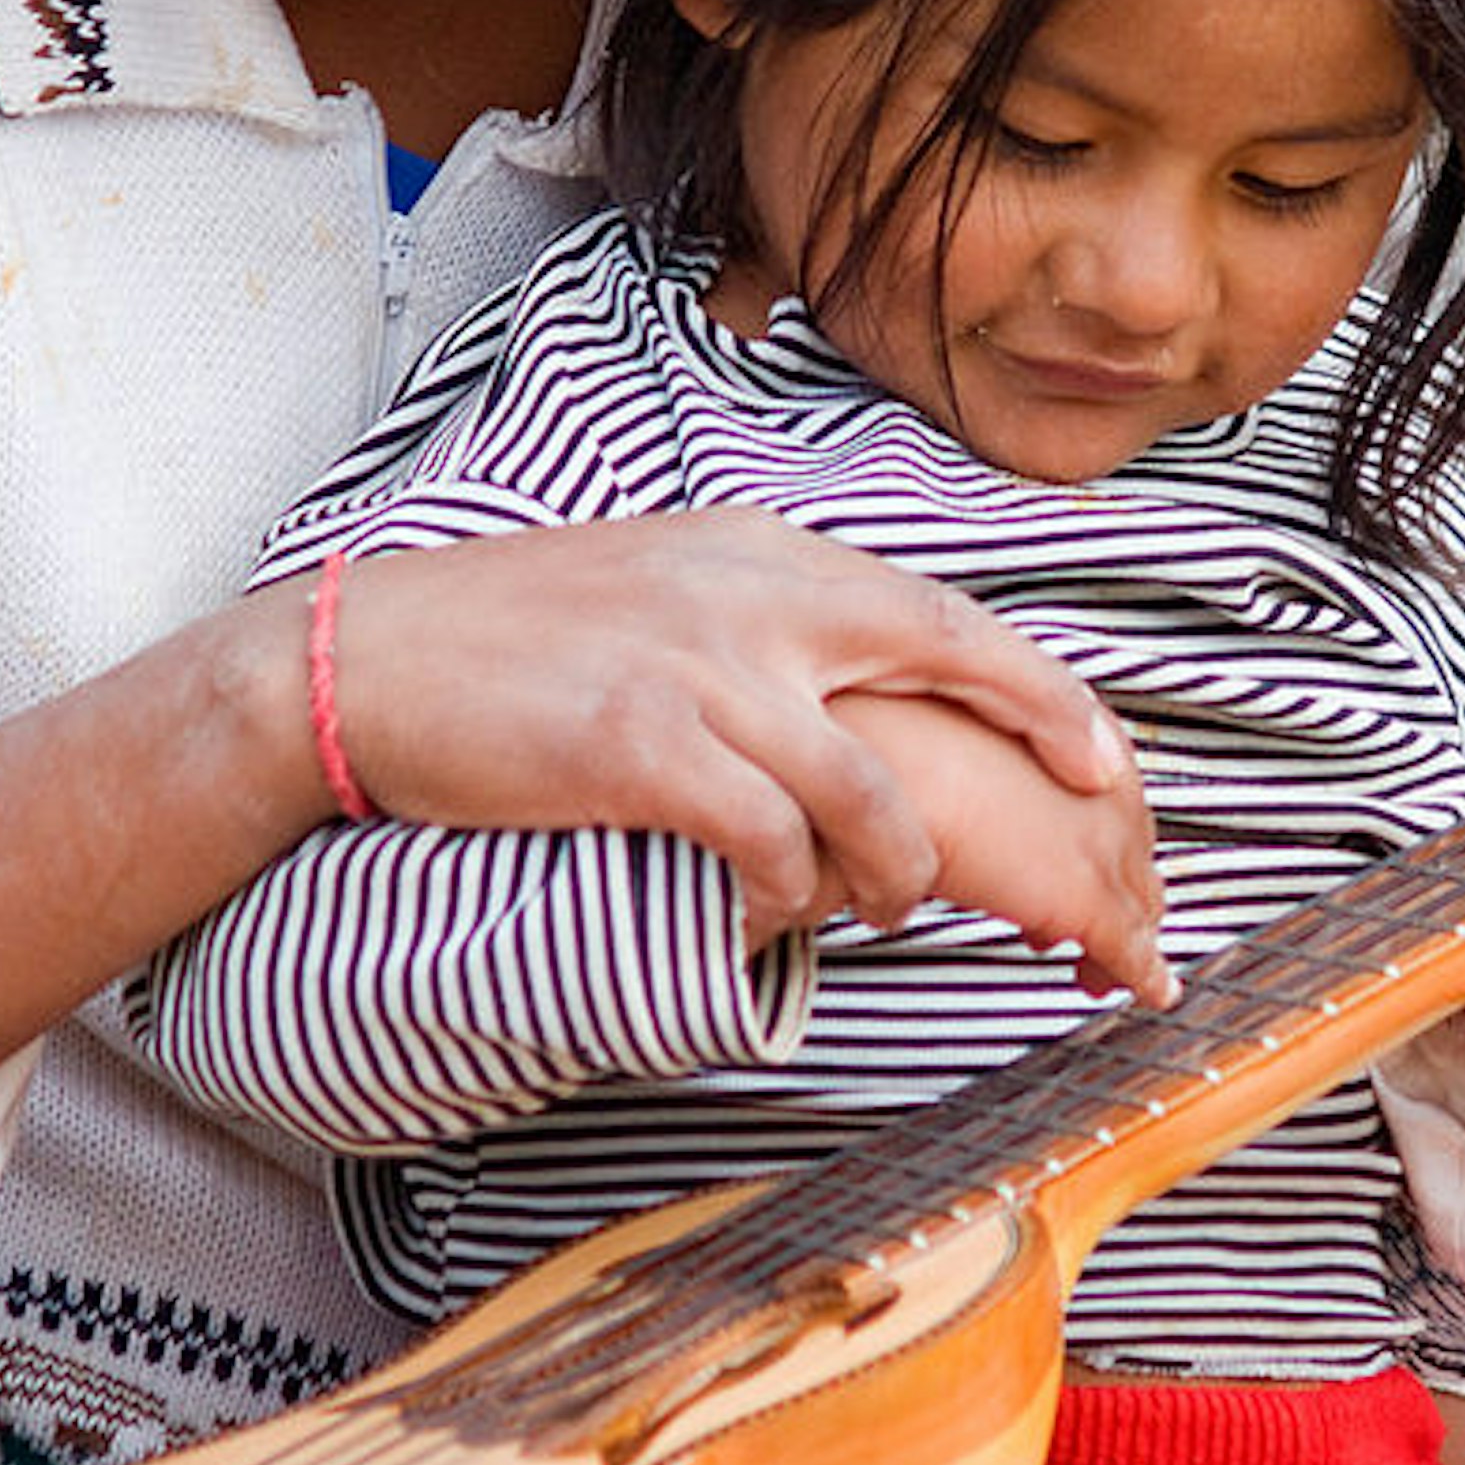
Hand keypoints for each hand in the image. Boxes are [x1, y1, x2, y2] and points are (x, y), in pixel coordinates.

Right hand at [322, 510, 1157, 972]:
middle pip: (950, 660)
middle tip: (1101, 816)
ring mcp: (696, 666)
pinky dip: (793, 892)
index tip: (1103, 749)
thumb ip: (764, 622)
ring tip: (896, 905)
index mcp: (760, 551)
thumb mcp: (661, 587)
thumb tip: (861, 685)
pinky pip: (770, 841)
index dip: (1037, 684)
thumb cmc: (510, 643)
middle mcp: (747, 590)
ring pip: (868, 789)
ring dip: (900, 867)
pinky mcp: (639, 745)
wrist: (361, 661)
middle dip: (1047, 739)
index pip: (939, 610)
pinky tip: (778, 913)